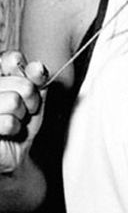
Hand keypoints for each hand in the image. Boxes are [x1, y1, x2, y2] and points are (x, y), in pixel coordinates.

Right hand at [0, 51, 47, 173]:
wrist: (11, 154)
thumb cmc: (20, 121)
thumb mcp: (34, 94)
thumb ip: (36, 77)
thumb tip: (36, 66)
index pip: (13, 58)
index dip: (31, 75)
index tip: (30, 88)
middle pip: (22, 85)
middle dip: (31, 101)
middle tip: (24, 111)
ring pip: (14, 102)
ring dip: (22, 116)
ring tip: (14, 121)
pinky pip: (8, 122)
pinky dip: (14, 129)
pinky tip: (7, 133)